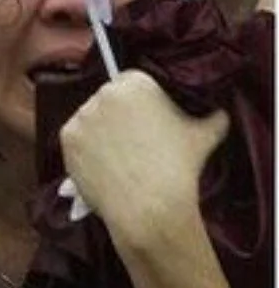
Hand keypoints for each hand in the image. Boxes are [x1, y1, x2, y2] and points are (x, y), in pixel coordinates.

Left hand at [60, 70, 230, 239]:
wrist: (149, 206)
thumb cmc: (179, 167)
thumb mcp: (205, 135)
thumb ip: (212, 117)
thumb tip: (220, 113)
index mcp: (135, 83)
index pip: (131, 81)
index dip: (140, 102)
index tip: (148, 120)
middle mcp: (103, 93)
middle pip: (109, 99)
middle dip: (119, 115)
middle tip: (134, 141)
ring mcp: (81, 115)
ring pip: (91, 119)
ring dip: (101, 132)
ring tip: (120, 157)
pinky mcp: (66, 137)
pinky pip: (76, 138)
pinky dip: (86, 149)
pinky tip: (103, 164)